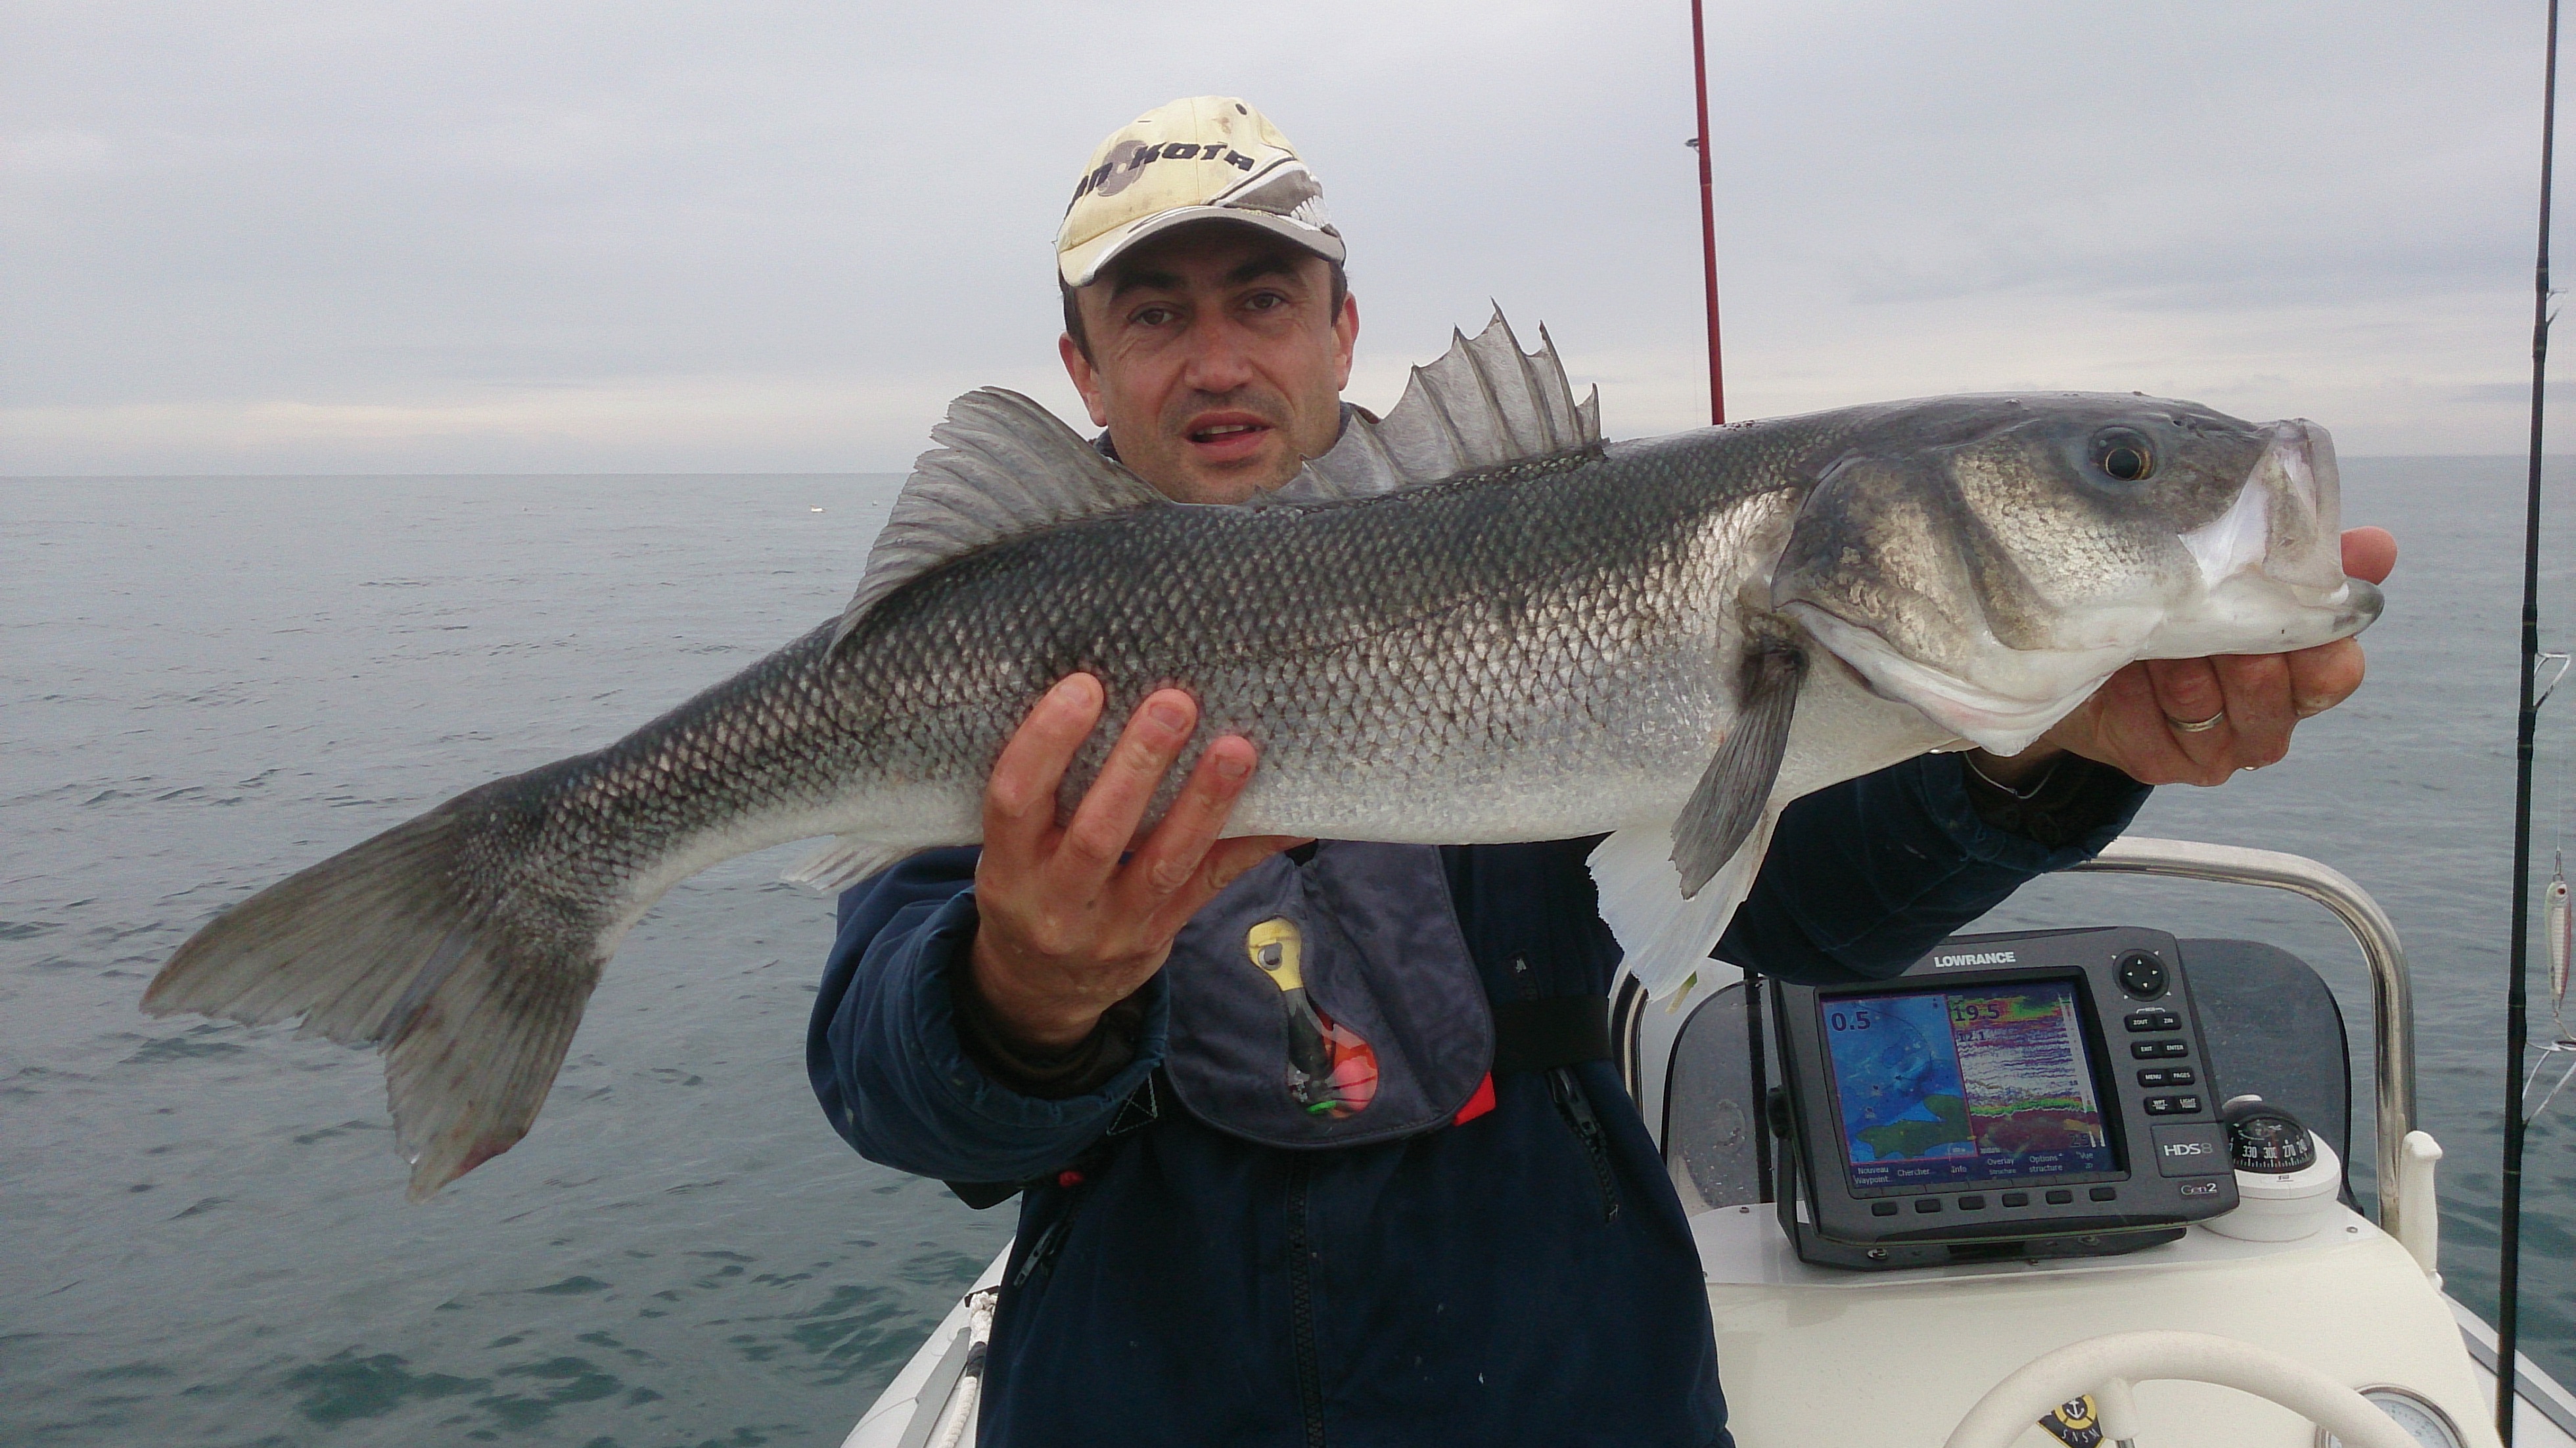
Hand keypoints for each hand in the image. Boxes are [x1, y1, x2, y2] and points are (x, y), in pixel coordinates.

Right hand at [968, 674, 1306, 1051]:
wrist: (1040, 992)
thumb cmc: (1029, 889)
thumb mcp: (1008, 851)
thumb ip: (1042, 793)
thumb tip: (1099, 691)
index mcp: (1007, 866)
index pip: (1015, 799)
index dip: (1046, 742)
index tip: (1085, 687)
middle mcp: (1057, 901)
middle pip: (1099, 833)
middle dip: (1138, 765)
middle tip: (1174, 704)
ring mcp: (1115, 925)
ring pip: (1165, 863)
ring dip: (1204, 802)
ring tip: (1236, 750)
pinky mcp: (1163, 933)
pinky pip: (1213, 884)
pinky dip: (1255, 845)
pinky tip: (1294, 816)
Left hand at [1972, 527, 2397, 788]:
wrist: (2086, 655)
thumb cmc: (2173, 608)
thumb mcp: (2234, 574)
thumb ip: (2303, 559)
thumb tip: (2379, 546)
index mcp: (2300, 671)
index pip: (2335, 671)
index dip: (2316, 642)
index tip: (2284, 602)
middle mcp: (2266, 717)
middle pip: (2274, 692)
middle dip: (2237, 646)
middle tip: (2203, 607)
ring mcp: (2215, 748)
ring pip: (2210, 708)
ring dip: (2180, 662)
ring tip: (2153, 628)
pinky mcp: (2160, 763)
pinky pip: (2154, 731)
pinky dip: (2136, 694)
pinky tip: (2123, 666)